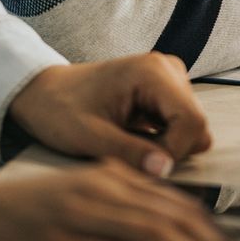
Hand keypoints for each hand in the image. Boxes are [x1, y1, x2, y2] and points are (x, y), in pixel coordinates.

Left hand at [8, 54, 211, 178]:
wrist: (44, 93)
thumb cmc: (59, 109)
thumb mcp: (88, 137)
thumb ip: (129, 153)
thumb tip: (165, 171)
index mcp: (153, 72)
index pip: (192, 121)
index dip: (174, 153)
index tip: (143, 168)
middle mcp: (169, 69)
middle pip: (196, 125)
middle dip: (169, 151)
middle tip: (130, 158)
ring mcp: (170, 79)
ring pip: (191, 128)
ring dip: (166, 147)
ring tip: (128, 146)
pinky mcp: (166, 91)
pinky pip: (181, 124)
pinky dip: (162, 140)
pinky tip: (133, 139)